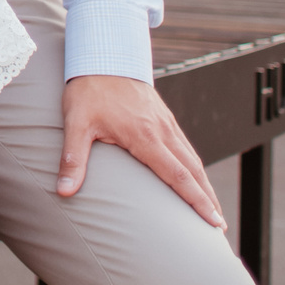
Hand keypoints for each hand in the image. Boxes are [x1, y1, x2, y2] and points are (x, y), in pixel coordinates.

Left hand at [58, 74, 224, 227]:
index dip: (197, 201)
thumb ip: (73, 158)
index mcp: (146, 136)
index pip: (178, 176)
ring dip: (205, 185)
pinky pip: (185, 146)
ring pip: (193, 159)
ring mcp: (166, 123)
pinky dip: (195, 167)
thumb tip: (64, 191)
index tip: (213, 223)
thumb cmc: (88, 90)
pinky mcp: (164, 117)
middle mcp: (162, 131)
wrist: (104, 54)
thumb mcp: (76, 123)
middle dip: (208, 201)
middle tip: (220, 229)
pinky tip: (195, 179)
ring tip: (212, 210)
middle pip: (193, 171)